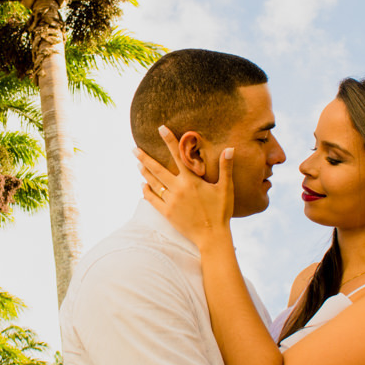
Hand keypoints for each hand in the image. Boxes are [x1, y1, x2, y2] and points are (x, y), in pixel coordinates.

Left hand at [136, 125, 234, 250]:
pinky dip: (146, 191)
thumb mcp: (225, 189)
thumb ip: (226, 168)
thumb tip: (230, 148)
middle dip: (144, 158)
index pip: (178, 155)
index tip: (160, 128)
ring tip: (137, 164)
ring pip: (153, 183)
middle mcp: (178, 189)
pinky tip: (142, 185)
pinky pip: (152, 199)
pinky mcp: (166, 213)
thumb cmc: (221, 212)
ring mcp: (170, 201)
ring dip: (144, 173)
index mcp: (191, 181)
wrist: (212, 237)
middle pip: (157, 169)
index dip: (169, 140)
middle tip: (134, 149)